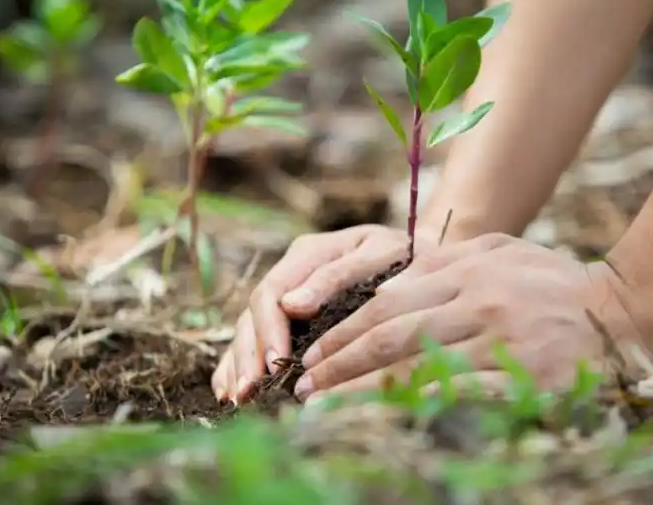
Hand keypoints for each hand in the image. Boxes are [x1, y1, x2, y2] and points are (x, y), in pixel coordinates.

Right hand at [211, 224, 437, 403]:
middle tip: (249, 391)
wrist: (423, 256)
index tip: (276, 363)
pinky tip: (230, 392)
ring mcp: (288, 296)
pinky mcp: (290, 317)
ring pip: (248, 330)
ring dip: (238, 365)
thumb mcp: (378, 255)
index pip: (272, 292)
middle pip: (253, 315)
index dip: (269, 330)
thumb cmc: (405, 256)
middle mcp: (291, 274)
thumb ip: (337, 276)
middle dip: (249, 355)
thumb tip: (291, 306)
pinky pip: (255, 340)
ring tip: (236, 399)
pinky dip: (238, 364)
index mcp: (308, 253)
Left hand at [292, 234, 652, 402]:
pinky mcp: (524, 375)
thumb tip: (389, 282)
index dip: (344, 332)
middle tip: (304, 387)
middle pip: (390, 333)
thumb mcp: (502, 251)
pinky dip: (414, 408)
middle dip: (339, 363)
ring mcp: (501, 337)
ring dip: (362, 391)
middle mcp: (478, 299)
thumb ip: (447, 263)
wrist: (626, 309)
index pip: (388, 302)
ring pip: (415, 366)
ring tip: (325, 409)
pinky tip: (386, 422)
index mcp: (468, 268)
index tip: (312, 355)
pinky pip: (458, 395)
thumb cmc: (556, 282)